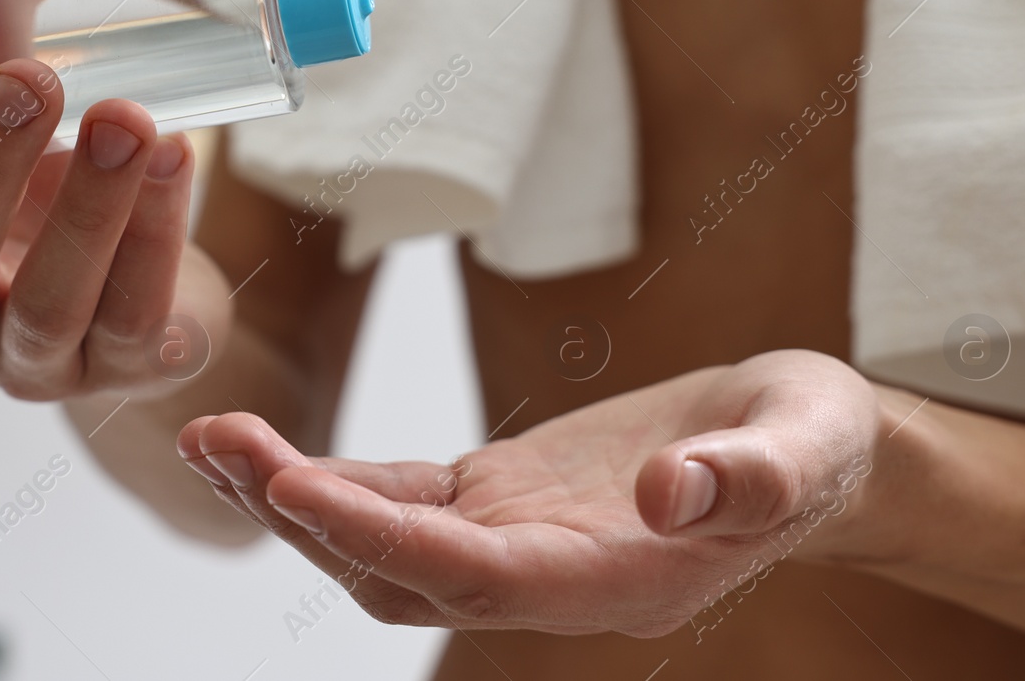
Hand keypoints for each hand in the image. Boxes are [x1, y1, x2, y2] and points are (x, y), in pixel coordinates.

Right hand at [0, 0, 232, 399]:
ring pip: (51, 302)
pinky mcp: (125, 370)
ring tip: (128, 118)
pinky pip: (139, 315)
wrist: (150, 288)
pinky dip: (160, 234)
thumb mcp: (7, 120)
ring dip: (92, 206)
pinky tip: (178, 160)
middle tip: (32, 82)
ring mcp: (34, 361)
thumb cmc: (46, 193)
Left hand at [177, 350, 882, 636]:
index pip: (476, 579)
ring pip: (380, 541)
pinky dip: (331, 475)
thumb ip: (754, 476)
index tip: (300, 487)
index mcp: (613, 581)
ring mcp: (513, 539)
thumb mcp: (805, 447)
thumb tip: (674, 491)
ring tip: (214, 441)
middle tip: (222, 445)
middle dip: (306, 517)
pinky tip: (267, 447)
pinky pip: (397, 497)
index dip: (385, 540)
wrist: (799, 448)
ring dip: (294, 498)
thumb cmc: (810, 448)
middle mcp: (546, 577)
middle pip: (398, 572)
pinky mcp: (497, 497)